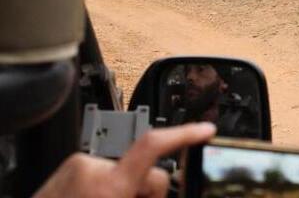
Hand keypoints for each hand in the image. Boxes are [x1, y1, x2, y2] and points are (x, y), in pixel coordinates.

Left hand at [33, 122, 215, 197]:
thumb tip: (169, 191)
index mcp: (110, 189)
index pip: (155, 146)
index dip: (185, 134)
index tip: (206, 130)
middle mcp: (94, 170)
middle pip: (147, 169)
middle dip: (148, 191)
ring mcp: (79, 166)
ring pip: (125, 171)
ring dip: (124, 188)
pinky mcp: (69, 166)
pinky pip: (104, 171)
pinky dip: (105, 186)